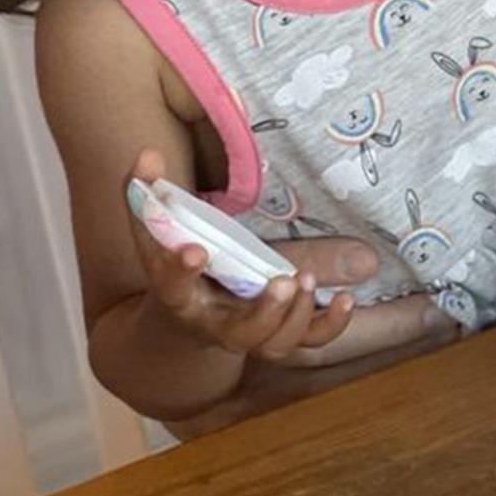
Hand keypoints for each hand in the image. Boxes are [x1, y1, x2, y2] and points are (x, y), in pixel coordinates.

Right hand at [123, 148, 438, 364]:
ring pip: (272, 344)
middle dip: (262, 312)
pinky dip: (329, 325)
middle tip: (283, 280)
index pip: (171, 286)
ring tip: (308, 279)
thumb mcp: (162, 230)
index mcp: (178, 294)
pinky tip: (347, 297)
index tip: (195, 250)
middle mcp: (214, 321)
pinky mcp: (277, 332)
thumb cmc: (175, 262)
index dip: (179, 270)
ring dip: (295, 315)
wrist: (182, 319)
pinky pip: (307, 342)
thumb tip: (147, 152)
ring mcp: (248, 332)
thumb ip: (150, 192)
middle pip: (235, 334)